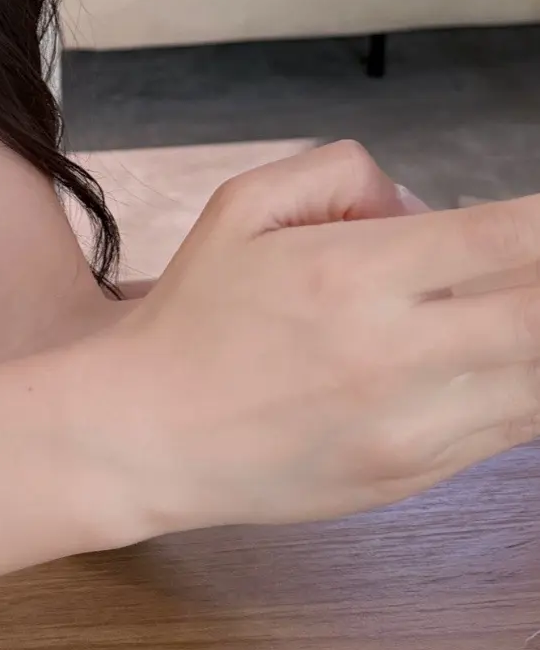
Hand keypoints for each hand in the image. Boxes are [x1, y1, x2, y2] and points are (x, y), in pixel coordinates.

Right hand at [83, 141, 539, 534]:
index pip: (499, 237)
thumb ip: (341, 174)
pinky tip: (495, 360)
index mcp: (354, 274)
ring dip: (533, 339)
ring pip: (537, 383)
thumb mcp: (242, 205)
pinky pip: (508, 431)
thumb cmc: (194, 316)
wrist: (148, 437)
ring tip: (508, 314)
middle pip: (538, 318)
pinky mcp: (414, 475)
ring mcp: (411, 426)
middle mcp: (393, 353)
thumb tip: (424, 207)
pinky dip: (517, 388)